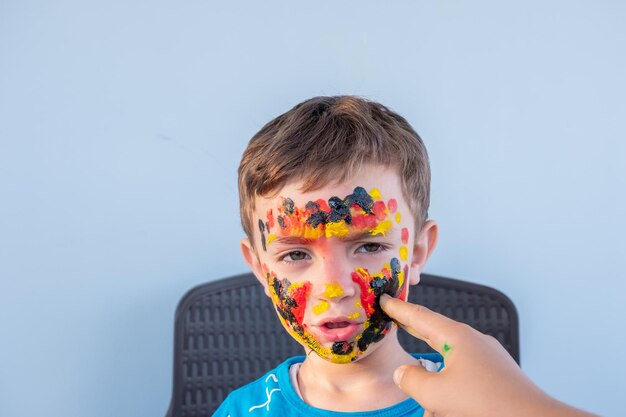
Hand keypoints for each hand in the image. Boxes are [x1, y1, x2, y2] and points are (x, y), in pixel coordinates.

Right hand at [380, 294, 597, 416]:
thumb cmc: (487, 405)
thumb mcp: (436, 395)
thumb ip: (412, 380)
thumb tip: (403, 373)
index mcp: (458, 337)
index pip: (420, 317)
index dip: (399, 309)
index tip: (385, 300)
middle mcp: (474, 341)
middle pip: (436, 330)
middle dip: (415, 327)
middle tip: (396, 317)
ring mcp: (488, 357)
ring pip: (450, 358)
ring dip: (433, 373)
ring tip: (425, 392)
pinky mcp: (497, 375)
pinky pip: (465, 374)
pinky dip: (450, 385)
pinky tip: (448, 405)